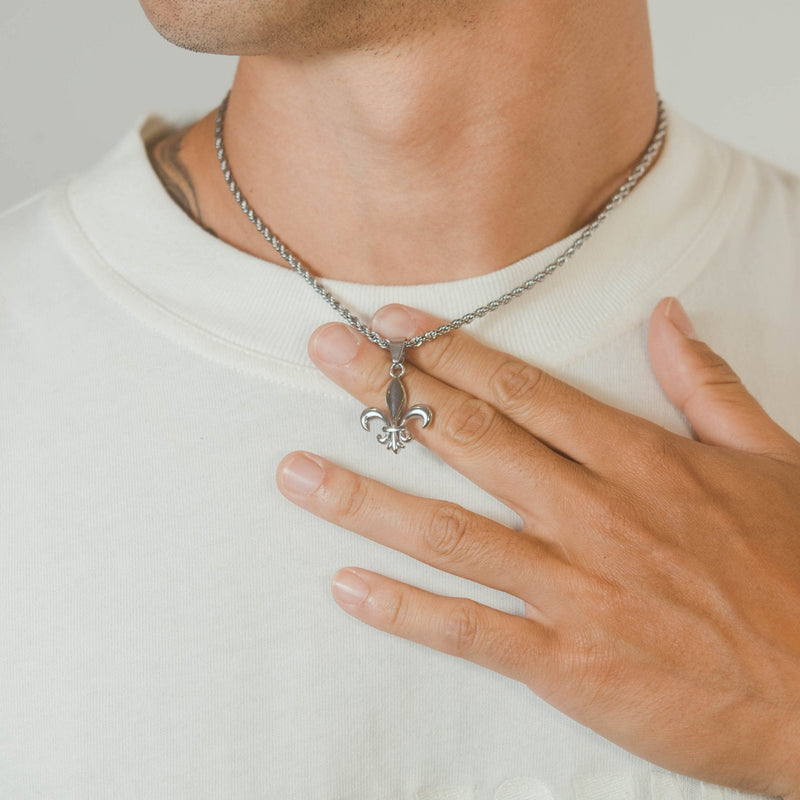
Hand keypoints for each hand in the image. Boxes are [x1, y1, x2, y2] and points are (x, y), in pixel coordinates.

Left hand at [276, 298, 799, 796]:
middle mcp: (593, 512)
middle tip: (324, 353)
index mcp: (639, 460)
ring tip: (297, 473)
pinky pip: (470, 629)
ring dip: (366, 499)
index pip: (521, 389)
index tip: (392, 325)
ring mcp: (576, 586)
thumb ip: (707, 387)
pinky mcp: (569, 660)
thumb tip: (668, 318)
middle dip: (388, 391)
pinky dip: (405, 610)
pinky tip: (347, 588)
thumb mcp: (770, 460)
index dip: (448, 353)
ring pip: (448, 531)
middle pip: (469, 439)